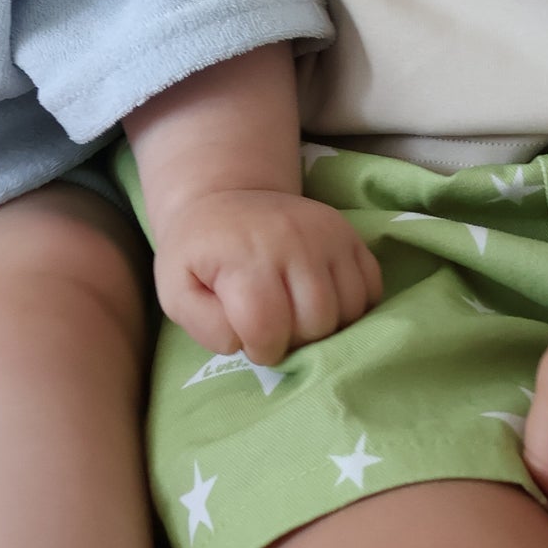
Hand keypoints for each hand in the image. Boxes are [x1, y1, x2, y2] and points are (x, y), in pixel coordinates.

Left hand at [152, 189, 381, 365]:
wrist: (225, 199)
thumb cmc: (199, 254)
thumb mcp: (175, 291)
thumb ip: (203, 325)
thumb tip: (242, 341)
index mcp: (244, 255)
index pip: (268, 327)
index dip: (260, 349)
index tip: (249, 341)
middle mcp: (292, 239)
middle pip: (316, 322)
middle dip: (295, 341)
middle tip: (275, 328)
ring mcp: (328, 233)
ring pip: (349, 309)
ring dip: (326, 327)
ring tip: (297, 317)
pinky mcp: (349, 234)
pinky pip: (371, 288)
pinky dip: (353, 307)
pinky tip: (324, 303)